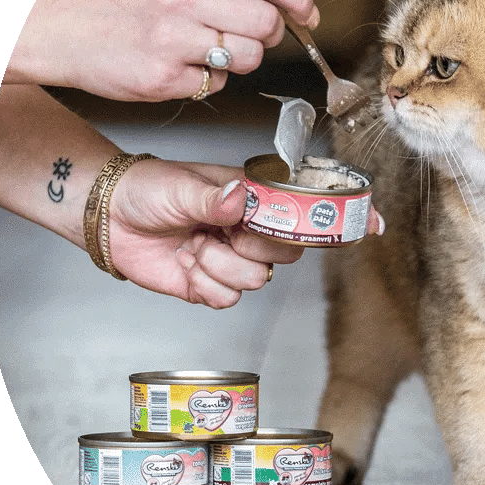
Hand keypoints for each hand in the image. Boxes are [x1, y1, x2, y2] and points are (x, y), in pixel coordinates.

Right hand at [8, 0, 319, 101]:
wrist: (58, 24)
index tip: (307, 13)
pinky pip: (216, 85)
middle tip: (253, 36)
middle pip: (267, 23)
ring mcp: (172, 39)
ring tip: (209, 49)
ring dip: (240, 60)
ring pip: (247, 58)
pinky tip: (180, 65)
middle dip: (270, 35)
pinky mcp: (163, 77)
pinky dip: (208, 80)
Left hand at [106, 159, 383, 307]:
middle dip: (257, 246)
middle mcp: (252, 230)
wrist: (110, 216)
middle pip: (290, 252)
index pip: (308, 209)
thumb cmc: (150, 188)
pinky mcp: (212, 285)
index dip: (341, 218)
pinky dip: (206, 285)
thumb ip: (217, 197)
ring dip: (222, 265)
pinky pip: (229, 298)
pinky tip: (188, 265)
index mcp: (257, 199)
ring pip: (259, 279)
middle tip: (226, 231)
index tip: (375, 223)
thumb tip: (241, 199)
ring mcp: (235, 258)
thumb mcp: (184, 186)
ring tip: (195, 245)